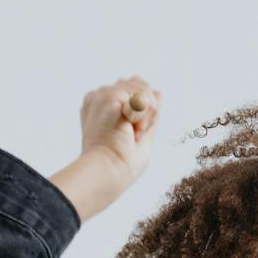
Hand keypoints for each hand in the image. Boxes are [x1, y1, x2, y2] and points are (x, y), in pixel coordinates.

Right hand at [51, 76, 161, 220]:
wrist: (109, 172)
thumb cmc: (121, 164)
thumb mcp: (142, 135)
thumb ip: (149, 112)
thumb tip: (159, 92)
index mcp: (101, 107)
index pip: (132, 90)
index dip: (144, 110)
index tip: (132, 136)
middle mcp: (99, 98)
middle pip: (139, 85)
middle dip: (147, 110)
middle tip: (133, 136)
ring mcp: (102, 95)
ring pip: (142, 88)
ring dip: (145, 115)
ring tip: (130, 134)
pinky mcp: (109, 96)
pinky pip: (142, 95)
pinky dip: (144, 116)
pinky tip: (131, 129)